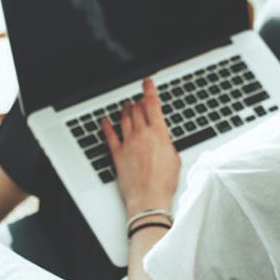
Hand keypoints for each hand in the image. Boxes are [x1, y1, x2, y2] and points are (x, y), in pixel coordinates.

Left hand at [102, 78, 180, 216]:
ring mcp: (128, 143)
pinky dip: (106, 126)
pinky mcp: (117, 154)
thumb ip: (167, 143)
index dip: (149, 90)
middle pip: (137, 109)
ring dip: (125, 110)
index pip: (153, 104)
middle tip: (139, 99)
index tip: (146, 81)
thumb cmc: (165, 183)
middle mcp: (142, 134)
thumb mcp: (175, 158)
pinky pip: (110, 135)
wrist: (149, 198)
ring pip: (124, 119)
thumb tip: (163, 139)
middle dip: (138, 102)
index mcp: (159, 133)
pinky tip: (104, 121)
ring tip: (125, 106)